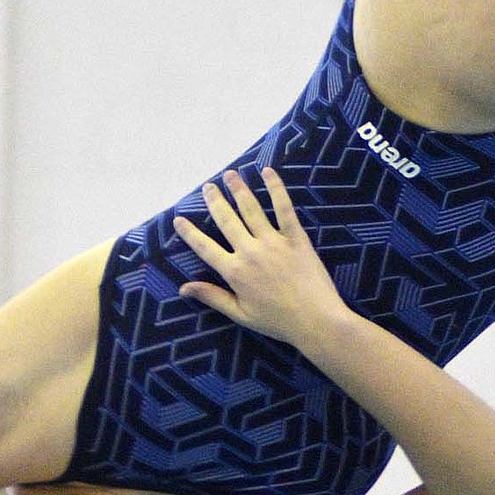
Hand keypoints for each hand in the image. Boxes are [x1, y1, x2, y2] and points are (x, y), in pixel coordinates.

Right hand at [173, 168, 345, 347]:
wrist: (316, 320)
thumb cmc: (278, 321)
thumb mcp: (240, 314)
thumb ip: (212, 297)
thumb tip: (183, 288)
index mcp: (235, 272)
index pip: (205, 248)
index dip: (190, 233)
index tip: (179, 219)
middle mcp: (250, 252)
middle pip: (227, 221)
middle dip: (215, 201)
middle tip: (207, 186)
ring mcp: (273, 242)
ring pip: (251, 209)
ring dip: (239, 189)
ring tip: (230, 174)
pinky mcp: (296, 238)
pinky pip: (284, 208)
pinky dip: (276, 188)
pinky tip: (268, 172)